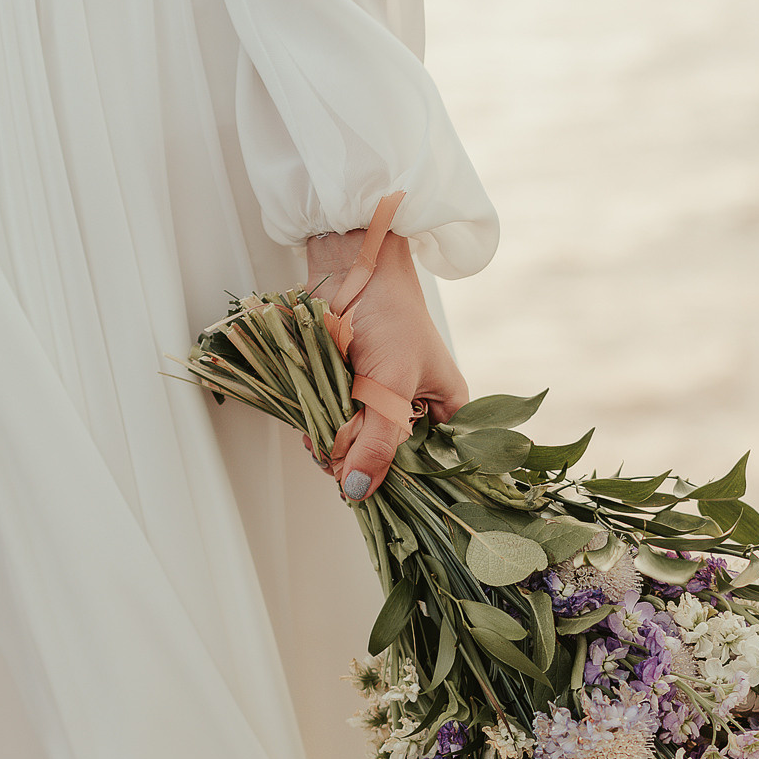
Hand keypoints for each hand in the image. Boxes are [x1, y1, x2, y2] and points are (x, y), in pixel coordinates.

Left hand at [306, 228, 467, 500]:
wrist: (351, 268)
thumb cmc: (390, 315)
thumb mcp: (389, 384)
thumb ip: (375, 440)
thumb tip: (357, 491)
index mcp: (447, 412)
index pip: (429, 468)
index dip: (401, 485)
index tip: (370, 491)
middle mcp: (415, 413)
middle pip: (388, 462)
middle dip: (360, 465)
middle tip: (337, 464)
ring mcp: (379, 404)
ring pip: (357, 450)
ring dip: (334, 450)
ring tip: (320, 439)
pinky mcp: (347, 395)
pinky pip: (335, 430)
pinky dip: (321, 432)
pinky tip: (311, 429)